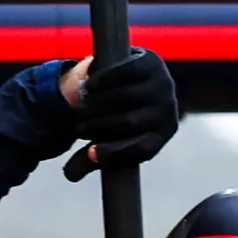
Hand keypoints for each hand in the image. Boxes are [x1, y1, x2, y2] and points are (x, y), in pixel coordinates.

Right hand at [56, 46, 180, 176]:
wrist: (128, 77)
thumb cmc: (116, 114)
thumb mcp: (106, 136)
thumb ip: (91, 157)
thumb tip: (69, 175)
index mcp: (163, 133)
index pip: (144, 149)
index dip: (114, 153)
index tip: (88, 152)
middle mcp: (168, 109)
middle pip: (131, 122)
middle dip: (99, 126)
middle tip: (77, 128)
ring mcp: (163, 84)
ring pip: (126, 97)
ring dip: (98, 104)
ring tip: (82, 107)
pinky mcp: (152, 62)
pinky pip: (125, 72)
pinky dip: (104, 80)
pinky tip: (90, 86)